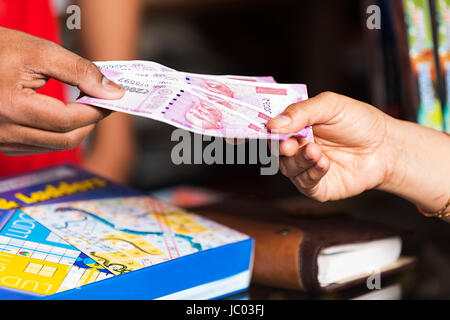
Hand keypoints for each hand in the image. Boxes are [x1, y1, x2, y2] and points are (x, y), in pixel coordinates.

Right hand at [0, 27, 124, 155]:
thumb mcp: (39, 51)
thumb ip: (79, 71)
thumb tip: (113, 92)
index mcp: (11, 106)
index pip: (68, 120)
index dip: (96, 110)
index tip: (112, 98)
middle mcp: (3, 131)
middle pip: (66, 139)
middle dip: (90, 121)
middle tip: (102, 102)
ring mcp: (1, 139)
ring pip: (56, 146)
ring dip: (77, 128)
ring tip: (85, 105)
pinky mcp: (2, 142)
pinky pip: (41, 145)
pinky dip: (59, 132)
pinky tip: (65, 114)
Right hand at [268, 92, 391, 201]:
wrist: (386, 147)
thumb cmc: (359, 122)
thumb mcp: (331, 106)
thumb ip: (302, 112)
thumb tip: (274, 124)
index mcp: (296, 126)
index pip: (273, 128)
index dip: (268, 130)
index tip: (269, 129)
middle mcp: (297, 147)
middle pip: (276, 150)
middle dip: (281, 148)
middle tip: (289, 145)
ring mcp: (306, 168)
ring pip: (288, 168)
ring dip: (299, 160)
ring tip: (315, 151)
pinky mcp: (318, 187)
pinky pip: (305, 183)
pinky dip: (312, 173)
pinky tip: (324, 163)